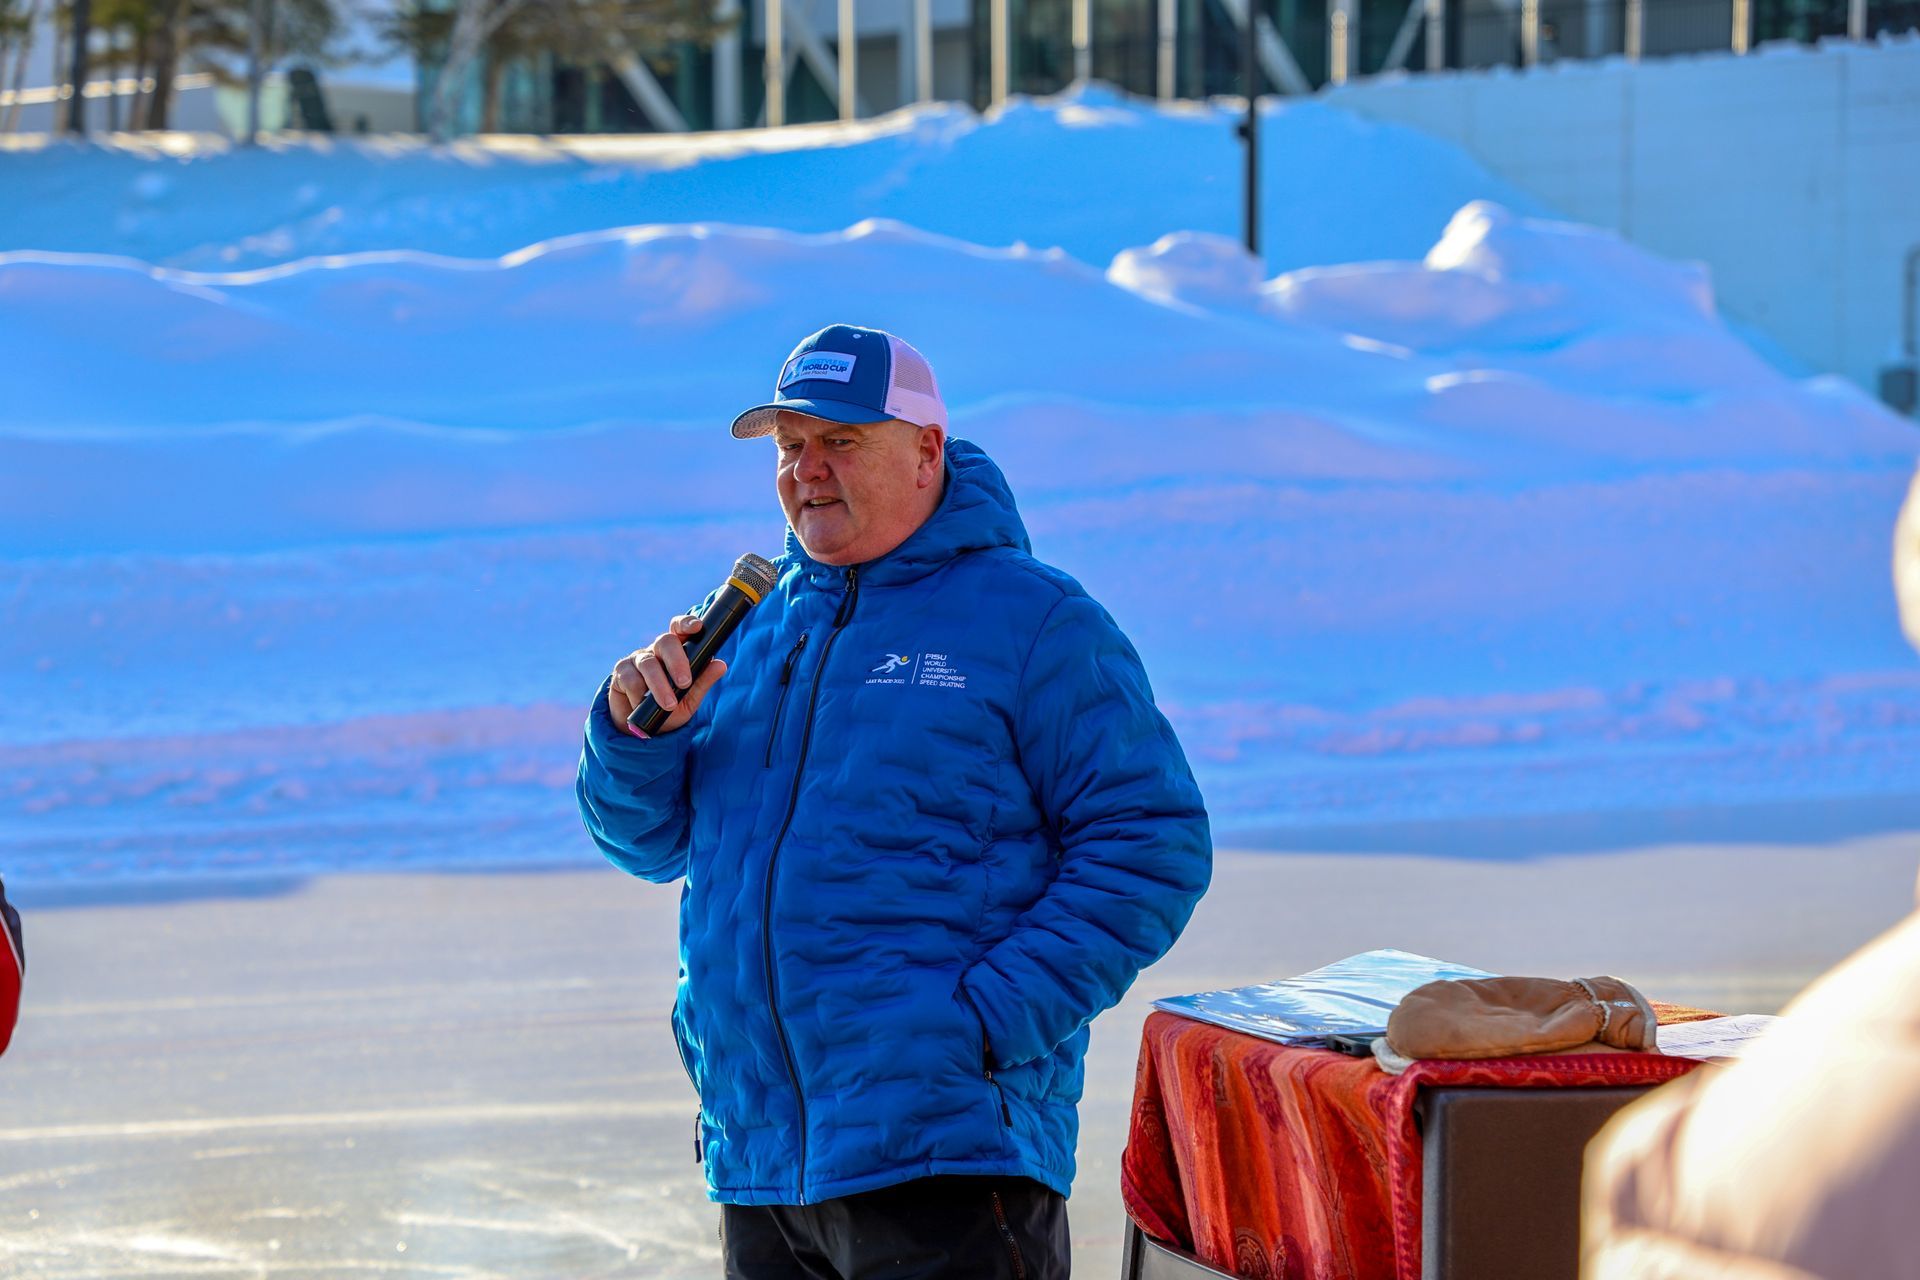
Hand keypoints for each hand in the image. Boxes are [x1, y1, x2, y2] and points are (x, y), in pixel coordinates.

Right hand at [609, 613, 727, 736]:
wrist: (642, 729)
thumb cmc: (669, 709)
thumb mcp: (690, 699)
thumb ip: (703, 682)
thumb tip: (721, 665)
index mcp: (675, 652)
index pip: (678, 629)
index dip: (686, 624)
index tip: (696, 627)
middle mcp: (656, 651)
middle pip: (665, 642)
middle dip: (677, 661)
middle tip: (685, 683)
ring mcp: (637, 660)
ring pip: (648, 664)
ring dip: (659, 686)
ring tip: (669, 705)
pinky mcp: (621, 673)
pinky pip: (631, 680)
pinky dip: (639, 696)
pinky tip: (641, 706)